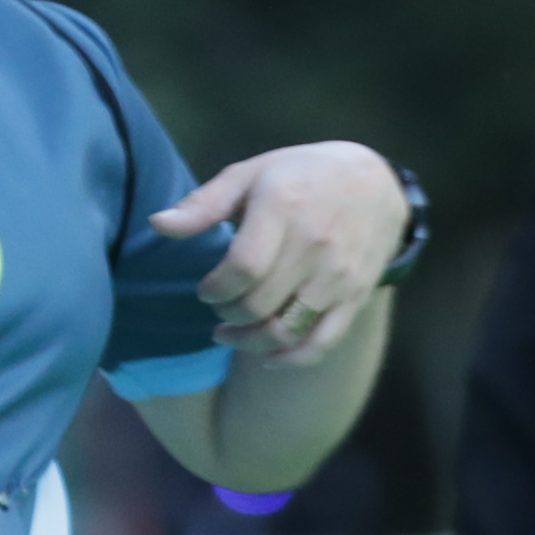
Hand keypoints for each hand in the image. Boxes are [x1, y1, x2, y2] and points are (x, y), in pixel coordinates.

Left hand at [159, 142, 405, 365]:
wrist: (377, 184)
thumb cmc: (300, 176)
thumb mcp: (251, 175)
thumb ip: (203, 203)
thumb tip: (157, 224)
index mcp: (284, 206)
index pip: (241, 269)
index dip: (214, 289)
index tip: (206, 289)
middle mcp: (315, 243)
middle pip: (258, 305)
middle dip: (227, 314)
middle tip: (220, 305)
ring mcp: (338, 275)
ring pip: (284, 331)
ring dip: (248, 342)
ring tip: (231, 333)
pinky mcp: (355, 297)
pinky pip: (321, 344)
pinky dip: (289, 359)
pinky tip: (266, 357)